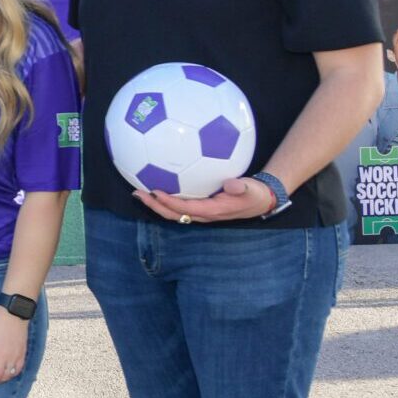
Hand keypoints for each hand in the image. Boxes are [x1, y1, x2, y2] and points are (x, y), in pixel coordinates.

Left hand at [137, 176, 274, 224]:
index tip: (155, 192)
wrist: (260, 201)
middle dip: (154, 205)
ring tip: (139, 192)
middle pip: (173, 214)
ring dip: (156, 204)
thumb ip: (241, 187)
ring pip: (173, 212)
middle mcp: (203, 214)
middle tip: (137, 193)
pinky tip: (157, 187)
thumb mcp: (252, 190)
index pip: (185, 209)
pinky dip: (166, 199)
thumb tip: (230, 184)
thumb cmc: (255, 194)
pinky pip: (179, 206)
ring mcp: (201, 212)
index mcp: (212, 211)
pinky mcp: (201, 206)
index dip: (169, 202)